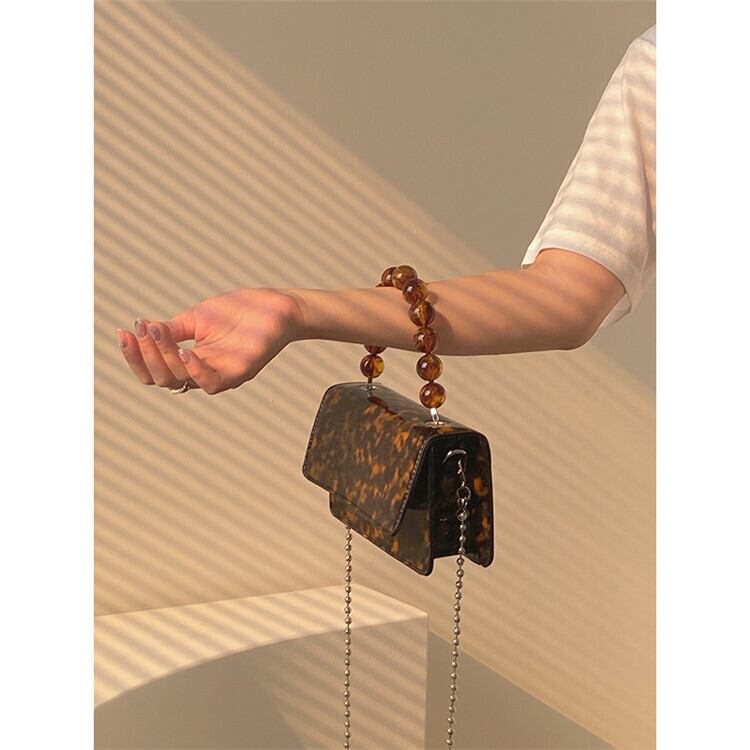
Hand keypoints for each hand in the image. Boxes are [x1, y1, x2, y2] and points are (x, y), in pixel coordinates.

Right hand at [116, 288, 301, 394]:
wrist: (278, 307)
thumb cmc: (240, 312)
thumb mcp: (198, 318)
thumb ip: (172, 329)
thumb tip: (142, 330)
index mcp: (191, 360)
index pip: (154, 369)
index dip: (135, 355)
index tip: (124, 330)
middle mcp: (203, 372)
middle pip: (161, 378)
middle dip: (144, 354)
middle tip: (141, 329)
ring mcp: (221, 375)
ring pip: (180, 380)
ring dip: (163, 358)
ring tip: (155, 333)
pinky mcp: (240, 373)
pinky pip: (211, 383)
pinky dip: (194, 369)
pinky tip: (184, 351)